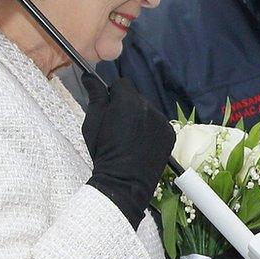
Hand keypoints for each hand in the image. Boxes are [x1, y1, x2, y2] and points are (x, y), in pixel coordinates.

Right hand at [81, 74, 174, 228]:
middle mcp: (149, 107)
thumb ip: (95, 96)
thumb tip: (89, 75)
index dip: (113, 94)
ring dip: (139, 118)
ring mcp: (162, 121)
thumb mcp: (92, 123)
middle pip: (136, 97)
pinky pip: (159, 124)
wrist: (123, 183)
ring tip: (129, 138)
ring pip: (148, 110)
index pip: (121, 84)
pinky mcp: (170, 134)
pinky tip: (141, 144)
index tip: (108, 110)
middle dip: (126, 106)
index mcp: (128, 101)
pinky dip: (151, 130)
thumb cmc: (103, 152)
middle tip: (117, 127)